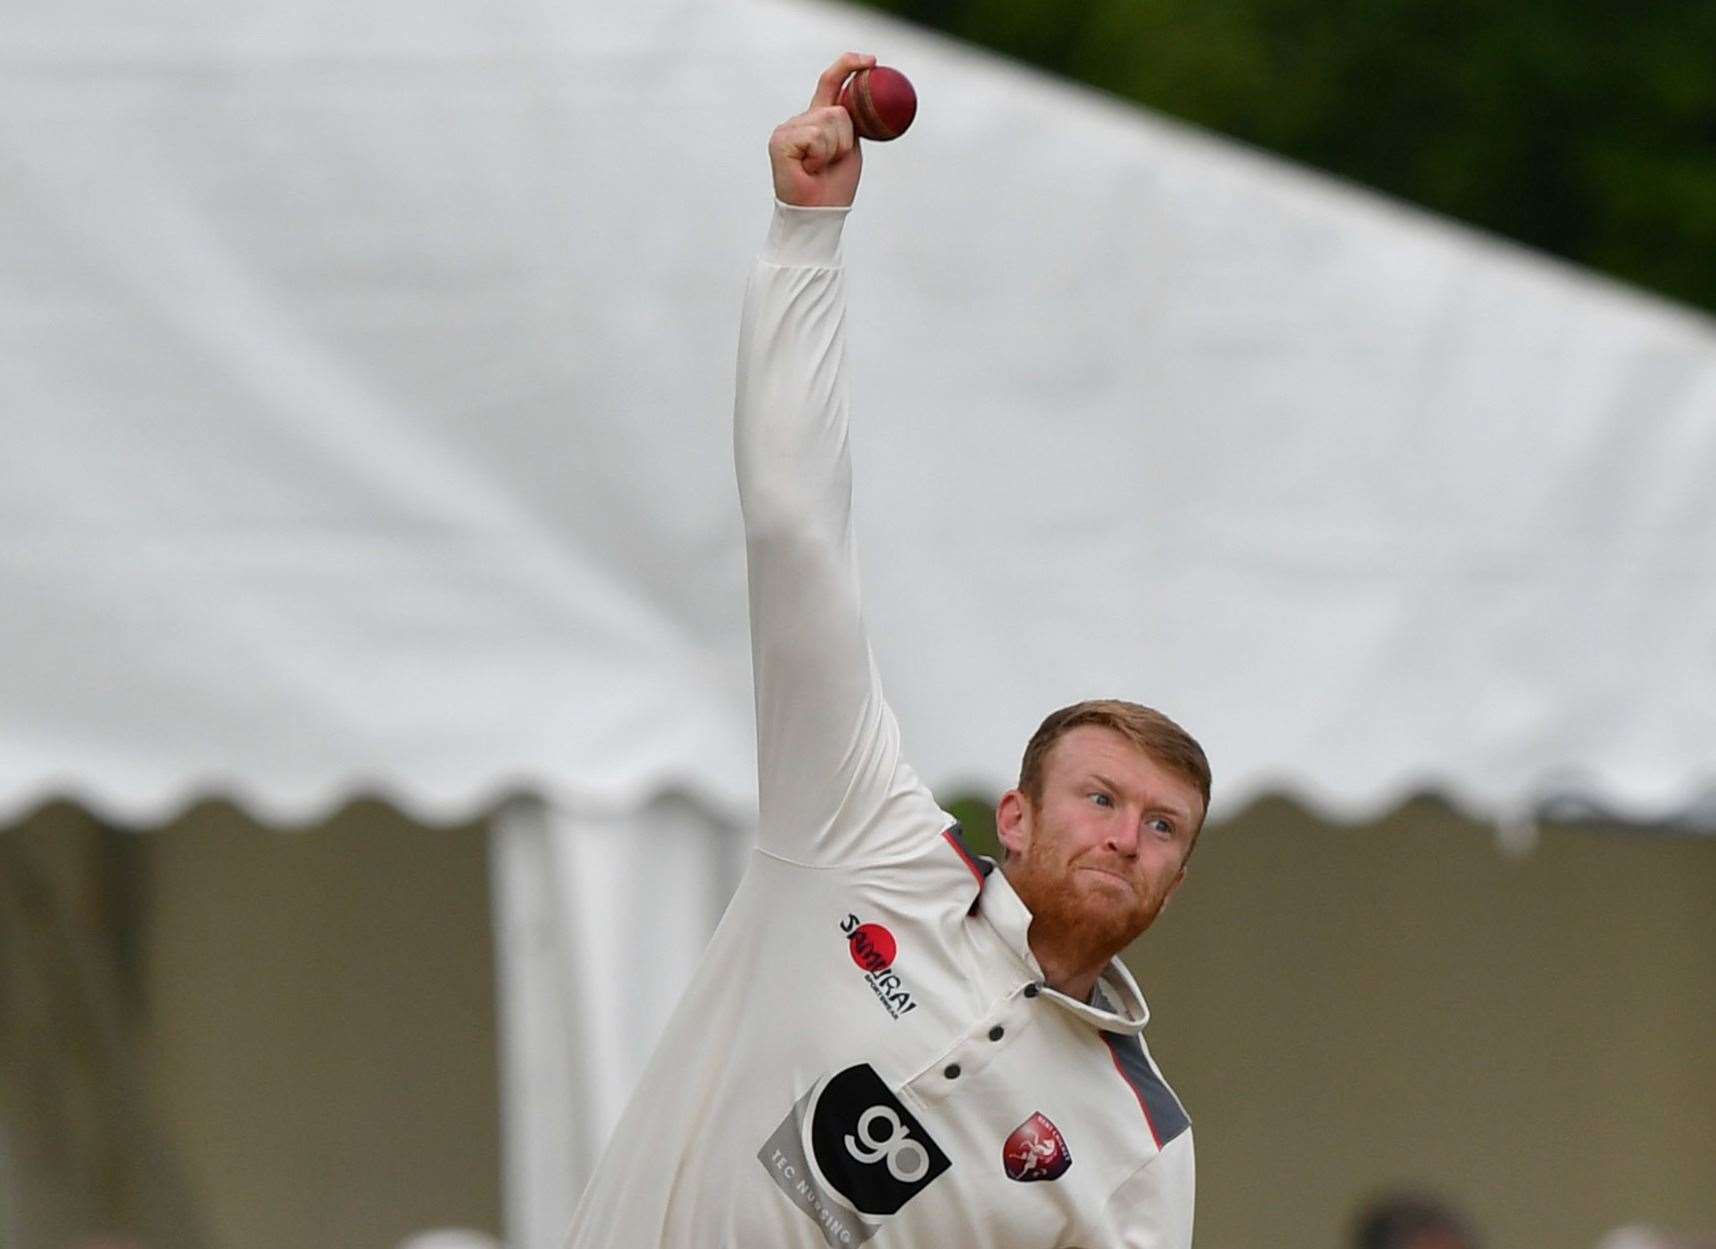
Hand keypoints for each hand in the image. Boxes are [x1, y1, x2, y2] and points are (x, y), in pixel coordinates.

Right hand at [769, 52, 875, 207]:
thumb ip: (850, 120)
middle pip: (838, 110)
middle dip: (845, 140)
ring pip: (830, 121)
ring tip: (819, 168)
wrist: (818, 214)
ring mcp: (787, 129)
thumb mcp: (849, 146)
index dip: (849, 66)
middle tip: (830, 164)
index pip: (831, 82)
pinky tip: (809, 169)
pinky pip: (817, 136)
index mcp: (816, 118)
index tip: (872, 61)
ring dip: (834, 150)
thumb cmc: (833, 186)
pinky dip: (821, 156)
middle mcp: (799, 120)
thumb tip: (864, 91)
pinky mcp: (781, 140)